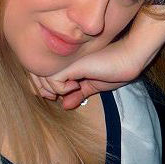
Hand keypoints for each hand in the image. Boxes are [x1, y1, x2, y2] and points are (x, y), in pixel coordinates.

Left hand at [30, 38, 144, 109]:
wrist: (128, 61)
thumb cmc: (115, 70)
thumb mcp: (93, 86)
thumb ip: (78, 93)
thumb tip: (65, 105)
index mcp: (67, 61)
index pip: (42, 73)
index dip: (44, 87)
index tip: (55, 96)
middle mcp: (63, 58)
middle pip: (36, 74)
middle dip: (45, 90)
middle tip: (55, 96)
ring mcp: (66, 59)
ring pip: (42, 78)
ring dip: (54, 90)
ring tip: (71, 88)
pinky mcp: (71, 64)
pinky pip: (53, 81)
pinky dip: (61, 90)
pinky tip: (76, 86)